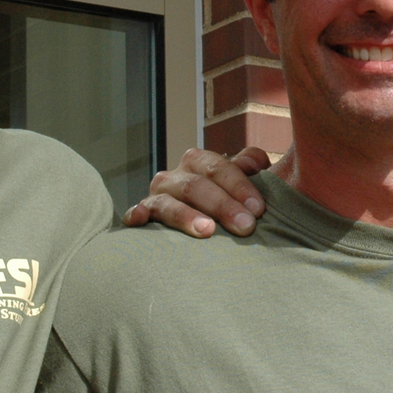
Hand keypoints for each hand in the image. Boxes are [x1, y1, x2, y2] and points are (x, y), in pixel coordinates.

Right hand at [125, 146, 271, 237]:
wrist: (203, 223)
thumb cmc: (228, 202)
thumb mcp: (241, 181)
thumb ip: (250, 167)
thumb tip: (256, 162)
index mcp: (198, 162)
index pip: (218, 168)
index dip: (239, 186)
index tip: (258, 209)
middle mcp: (175, 177)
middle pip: (195, 186)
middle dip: (222, 206)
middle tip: (246, 226)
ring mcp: (156, 197)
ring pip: (167, 202)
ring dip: (186, 216)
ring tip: (207, 231)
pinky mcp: (142, 217)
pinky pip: (134, 213)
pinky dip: (135, 214)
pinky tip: (140, 218)